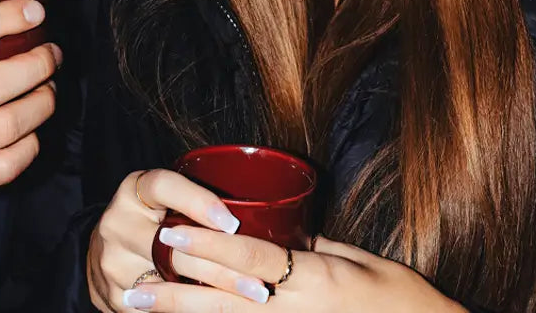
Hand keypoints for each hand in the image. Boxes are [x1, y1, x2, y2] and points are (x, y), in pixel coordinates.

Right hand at [87, 168, 242, 312]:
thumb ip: (191, 202)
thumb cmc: (147, 219)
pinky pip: (158, 309)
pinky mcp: (114, 296)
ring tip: (248, 301)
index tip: (232, 223)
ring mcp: (112, 262)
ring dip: (213, 297)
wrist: (102, 251)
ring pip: (170, 283)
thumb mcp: (161, 199)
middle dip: (221, 268)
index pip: (164, 187)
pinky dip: (190, 310)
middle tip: (258, 285)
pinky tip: (216, 311)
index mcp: (133, 190)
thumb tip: (251, 211)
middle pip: (172, 246)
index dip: (199, 202)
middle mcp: (118, 223)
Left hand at [123, 229, 463, 311]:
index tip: (172, 235)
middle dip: (177, 293)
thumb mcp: (355, 258)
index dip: (208, 247)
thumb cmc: (399, 297)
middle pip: (225, 302)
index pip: (250, 259)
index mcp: (313, 279)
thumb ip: (310, 244)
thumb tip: (277, 230)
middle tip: (135, 287)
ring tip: (144, 311)